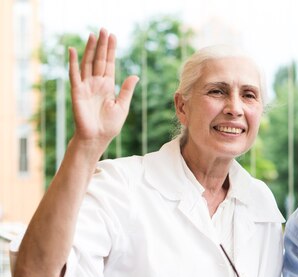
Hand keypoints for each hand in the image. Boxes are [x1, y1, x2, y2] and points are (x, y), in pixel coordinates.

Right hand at [68, 28, 138, 153]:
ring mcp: (86, 86)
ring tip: (93, 35)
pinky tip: (74, 50)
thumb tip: (135, 75)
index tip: (113, 36)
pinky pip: (74, 74)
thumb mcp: (122, 106)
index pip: (109, 64)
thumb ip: (126, 90)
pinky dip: (73, 62)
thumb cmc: (109, 126)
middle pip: (99, 60)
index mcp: (107, 86)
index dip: (111, 51)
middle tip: (104, 29)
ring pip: (88, 63)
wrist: (97, 138)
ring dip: (90, 49)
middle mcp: (96, 83)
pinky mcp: (77, 91)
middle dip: (102, 45)